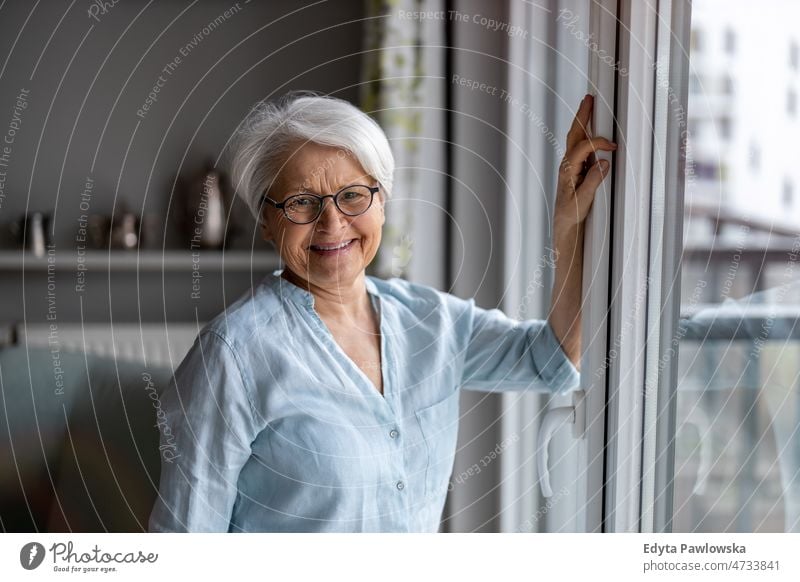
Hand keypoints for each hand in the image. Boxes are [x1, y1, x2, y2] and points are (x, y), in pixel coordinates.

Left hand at [554, 94, 616, 230]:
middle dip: (582, 115)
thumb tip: (604, 161)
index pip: (583, 147)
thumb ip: (593, 180)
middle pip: (574, 134)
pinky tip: (590, 125)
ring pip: (575, 137)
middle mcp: (567, 164)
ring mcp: (571, 164)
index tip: (614, 147)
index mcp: (568, 170)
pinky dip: (585, 131)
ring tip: (589, 104)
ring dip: (583, 120)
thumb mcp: (583, 200)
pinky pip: (580, 144)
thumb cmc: (572, 213)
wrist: (565, 222)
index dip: (599, 143)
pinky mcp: (576, 167)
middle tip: (589, 98)